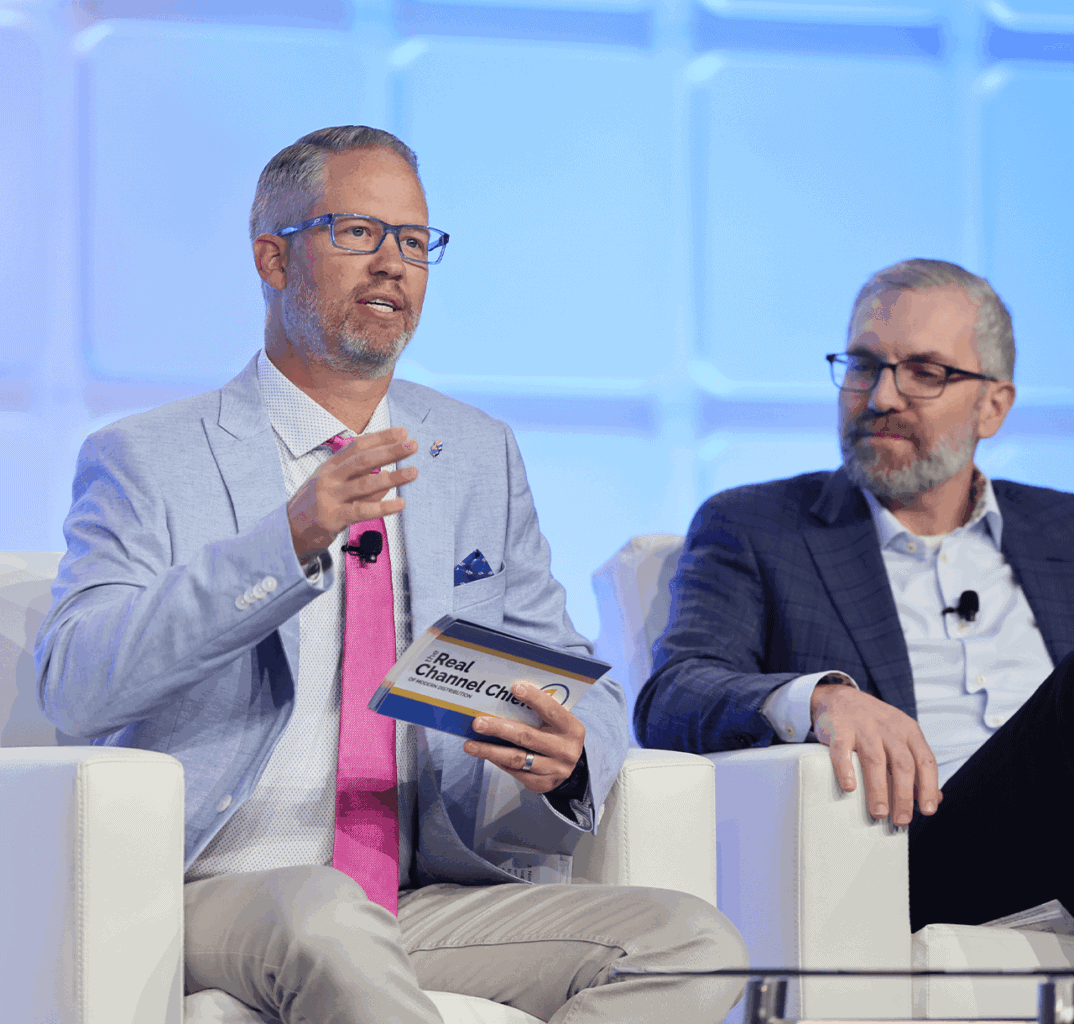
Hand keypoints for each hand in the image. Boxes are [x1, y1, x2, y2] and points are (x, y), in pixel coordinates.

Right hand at [288, 427, 418, 564]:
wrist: (289, 531)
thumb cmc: (317, 505)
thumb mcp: (335, 486)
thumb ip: (359, 480)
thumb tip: (387, 477)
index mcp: (331, 466)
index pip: (357, 446)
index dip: (380, 437)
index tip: (402, 432)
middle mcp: (330, 478)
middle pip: (363, 460)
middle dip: (389, 451)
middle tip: (412, 445)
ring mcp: (331, 497)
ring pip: (365, 484)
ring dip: (392, 477)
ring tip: (413, 472)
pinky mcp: (333, 517)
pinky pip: (362, 511)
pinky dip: (383, 507)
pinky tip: (400, 504)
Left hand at [463, 681, 585, 794]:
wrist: (571, 768)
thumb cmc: (558, 736)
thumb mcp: (558, 722)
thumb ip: (541, 712)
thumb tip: (507, 697)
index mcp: (571, 728)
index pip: (552, 710)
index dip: (535, 699)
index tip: (515, 688)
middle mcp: (565, 750)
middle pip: (527, 737)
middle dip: (500, 729)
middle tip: (478, 723)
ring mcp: (555, 769)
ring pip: (517, 759)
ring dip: (491, 751)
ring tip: (470, 745)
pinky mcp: (543, 784)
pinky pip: (516, 772)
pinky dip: (499, 762)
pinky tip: (485, 754)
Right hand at [811, 682, 942, 825]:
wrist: (840, 696)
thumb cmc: (874, 725)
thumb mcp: (901, 738)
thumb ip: (917, 765)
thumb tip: (935, 799)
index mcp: (908, 731)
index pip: (925, 760)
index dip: (928, 786)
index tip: (927, 810)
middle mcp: (889, 728)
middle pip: (902, 764)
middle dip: (904, 795)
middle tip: (901, 820)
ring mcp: (863, 727)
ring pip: (875, 760)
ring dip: (879, 789)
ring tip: (879, 812)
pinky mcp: (839, 729)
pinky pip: (843, 750)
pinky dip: (846, 769)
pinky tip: (849, 787)